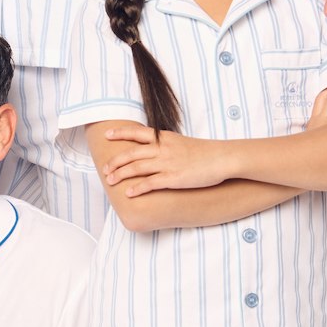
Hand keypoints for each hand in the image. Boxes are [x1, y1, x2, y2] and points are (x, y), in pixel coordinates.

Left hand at [101, 125, 225, 194]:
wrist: (222, 158)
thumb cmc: (205, 152)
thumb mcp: (181, 142)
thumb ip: (166, 144)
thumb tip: (155, 149)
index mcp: (165, 138)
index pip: (137, 132)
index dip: (120, 133)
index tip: (107, 134)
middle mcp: (163, 149)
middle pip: (131, 153)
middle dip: (115, 161)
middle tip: (104, 169)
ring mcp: (167, 163)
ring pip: (137, 168)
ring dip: (120, 174)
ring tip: (110, 181)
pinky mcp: (174, 178)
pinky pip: (150, 183)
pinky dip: (137, 188)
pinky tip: (129, 193)